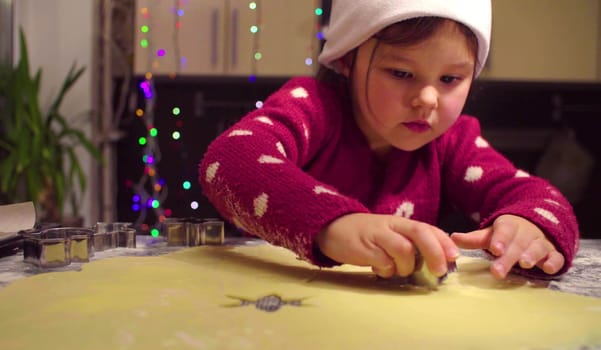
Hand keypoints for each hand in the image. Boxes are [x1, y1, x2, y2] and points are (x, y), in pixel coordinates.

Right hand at [316, 213, 458, 277]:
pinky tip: (379, 270)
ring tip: (398, 271)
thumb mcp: (390, 235)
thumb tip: (436, 262)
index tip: (454, 257)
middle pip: (419, 234)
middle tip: (440, 270)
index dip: (443, 241)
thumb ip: (410, 244)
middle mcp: (391, 226)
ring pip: (404, 250)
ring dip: (406, 266)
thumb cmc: (366, 235)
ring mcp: (377, 236)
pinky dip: (387, 271)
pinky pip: (384, 263)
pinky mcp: (363, 248)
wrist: (331, 228)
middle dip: (434, 252)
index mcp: (400, 223)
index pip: (427, 227)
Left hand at [451, 214, 564, 278]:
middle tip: (497, 271)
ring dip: (531, 255)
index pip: (504, 230)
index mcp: (509, 226)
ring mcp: (541, 242)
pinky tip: (548, 269)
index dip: (499, 239)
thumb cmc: (507, 234)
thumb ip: (474, 239)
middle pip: (517, 244)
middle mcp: (526, 233)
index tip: (494, 249)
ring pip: (537, 247)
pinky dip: (553, 262)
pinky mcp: (553, 253)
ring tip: (524, 264)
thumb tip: (452, 238)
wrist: (534, 225)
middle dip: (508, 257)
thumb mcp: (491, 234)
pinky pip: (556, 257)